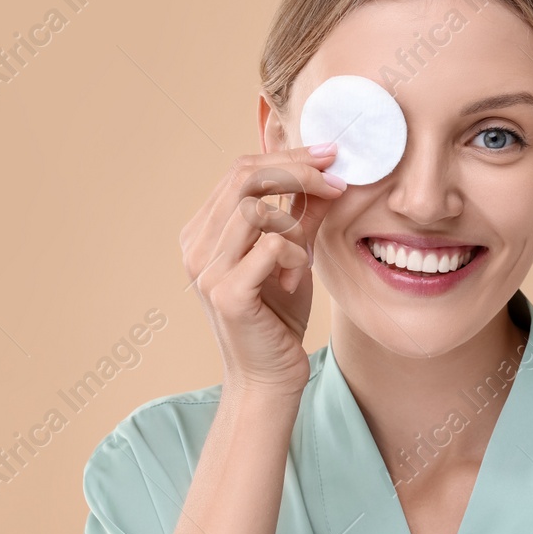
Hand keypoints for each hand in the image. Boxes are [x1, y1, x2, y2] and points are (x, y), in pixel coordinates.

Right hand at [180, 144, 347, 399]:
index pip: (240, 170)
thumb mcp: (294, 255)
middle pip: (244, 177)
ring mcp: (206, 270)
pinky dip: (296, 255)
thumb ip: (302, 215)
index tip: (330, 156)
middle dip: (297, 171)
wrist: (269, 377)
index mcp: (204, 231)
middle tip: (336, 180)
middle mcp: (196, 246)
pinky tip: (298, 278)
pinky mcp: (228, 293)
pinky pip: (272, 246)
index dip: (287, 156)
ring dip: (295, 223)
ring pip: (255, 208)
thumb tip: (329, 173)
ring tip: (306, 253)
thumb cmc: (278, 317)